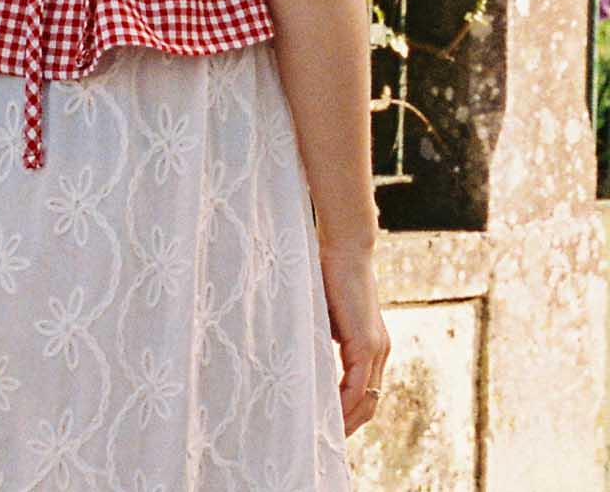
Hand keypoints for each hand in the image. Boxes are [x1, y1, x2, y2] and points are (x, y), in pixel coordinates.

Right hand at [317, 242, 390, 435]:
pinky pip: (357, 386)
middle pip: (369, 404)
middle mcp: (380, 351)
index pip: (365, 391)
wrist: (346, 248)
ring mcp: (376, 349)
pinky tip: (328, 414)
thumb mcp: (328, 314)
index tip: (328, 426)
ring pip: (366, 400)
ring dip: (347, 421)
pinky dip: (344, 404)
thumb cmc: (331, 274)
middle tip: (325, 441)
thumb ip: (326, 337)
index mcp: (371, 346)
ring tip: (324, 435)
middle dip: (349, 426)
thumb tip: (309, 358)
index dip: (350, 412)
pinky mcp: (366, 343)